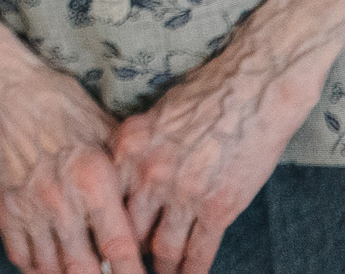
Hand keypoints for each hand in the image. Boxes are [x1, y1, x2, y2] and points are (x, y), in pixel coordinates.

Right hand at [0, 54, 142, 273]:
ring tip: (80, 271)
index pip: (120, 247)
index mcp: (92, 180)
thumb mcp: (102, 128)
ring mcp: (27, 207)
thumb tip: (147, 200)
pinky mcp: (2, 206)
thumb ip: (124, 170)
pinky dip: (36, 267)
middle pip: (83, 269)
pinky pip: (20, 255)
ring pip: (51, 268)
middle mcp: (60, 201)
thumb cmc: (53, 101)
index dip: (133, 273)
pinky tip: (48, 266)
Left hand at [108, 0, 344, 272]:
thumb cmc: (202, 95)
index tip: (94, 239)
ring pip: (162, 246)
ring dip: (160, 268)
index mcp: (126, 148)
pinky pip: (199, 249)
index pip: (101, 196)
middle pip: (126, 227)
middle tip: (119, 266)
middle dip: (123, 253)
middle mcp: (148, 173)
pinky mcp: (218, 207)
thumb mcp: (151, 115)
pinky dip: (193, 269)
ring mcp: (182, 193)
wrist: (250, 89)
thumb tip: (119, 171)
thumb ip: (132, 147)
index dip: (98, 223)